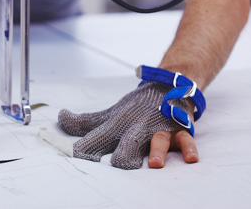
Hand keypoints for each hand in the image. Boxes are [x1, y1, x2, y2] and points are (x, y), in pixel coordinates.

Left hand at [58, 82, 197, 168]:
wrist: (167, 85)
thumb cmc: (135, 108)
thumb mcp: (109, 114)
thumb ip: (85, 122)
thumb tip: (60, 118)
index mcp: (117, 125)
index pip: (96, 138)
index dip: (86, 150)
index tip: (77, 157)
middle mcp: (136, 128)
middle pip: (127, 143)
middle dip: (123, 156)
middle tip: (119, 166)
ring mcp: (158, 129)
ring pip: (157, 141)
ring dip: (157, 151)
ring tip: (154, 164)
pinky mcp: (178, 129)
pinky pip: (186, 140)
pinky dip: (189, 149)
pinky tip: (190, 159)